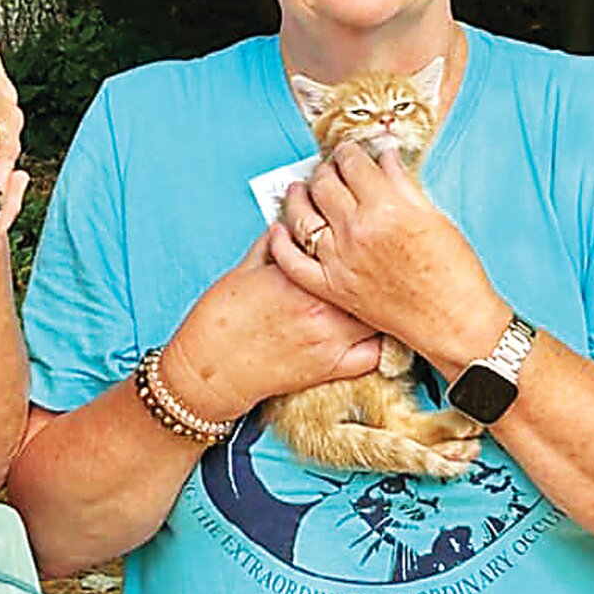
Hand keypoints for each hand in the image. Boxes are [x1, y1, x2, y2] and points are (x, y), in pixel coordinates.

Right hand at [160, 230, 385, 422]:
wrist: (209, 367)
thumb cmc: (221, 320)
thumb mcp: (245, 269)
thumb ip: (273, 244)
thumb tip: (289, 224)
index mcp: (299, 276)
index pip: (343, 250)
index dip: (355, 240)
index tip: (360, 236)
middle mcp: (321, 307)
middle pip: (369, 282)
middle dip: (375, 270)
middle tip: (381, 262)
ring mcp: (330, 339)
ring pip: (379, 315)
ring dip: (382, 303)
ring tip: (383, 294)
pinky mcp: (331, 368)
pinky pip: (375, 355)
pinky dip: (383, 342)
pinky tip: (379, 331)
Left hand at [271, 142, 507, 365]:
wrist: (453, 322)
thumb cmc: (453, 272)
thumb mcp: (433, 217)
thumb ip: (403, 183)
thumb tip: (384, 157)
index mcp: (385, 208)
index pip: (353, 164)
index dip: (348, 152)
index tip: (349, 151)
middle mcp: (356, 231)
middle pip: (324, 184)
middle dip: (326, 170)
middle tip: (330, 169)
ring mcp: (339, 260)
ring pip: (302, 215)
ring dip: (298, 196)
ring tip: (300, 188)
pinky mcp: (332, 287)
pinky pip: (292, 261)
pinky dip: (280, 242)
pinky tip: (279, 229)